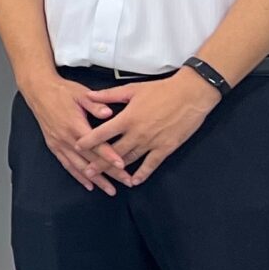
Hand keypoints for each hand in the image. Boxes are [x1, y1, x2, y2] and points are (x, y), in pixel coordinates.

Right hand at [23, 73, 121, 193]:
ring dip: (96, 179)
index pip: (96, 144)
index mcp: (75, 125)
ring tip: (109, 189)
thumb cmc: (61, 91)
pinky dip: (78, 176)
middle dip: (109, 172)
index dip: (109, 155)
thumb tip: (108, 112)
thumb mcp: (81, 93)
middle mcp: (66, 138)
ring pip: (80, 166)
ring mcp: (59, 144)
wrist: (39, 91)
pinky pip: (67, 165)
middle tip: (125, 181)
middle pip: (91, 159)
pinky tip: (88, 184)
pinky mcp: (54, 146)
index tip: (122, 165)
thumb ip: (96, 104)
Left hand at [74, 73, 219, 185]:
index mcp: (127, 118)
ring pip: (130, 159)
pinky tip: (134, 181)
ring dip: (117, 170)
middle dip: (98, 162)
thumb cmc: (161, 90)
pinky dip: (142, 173)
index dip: (88, 141)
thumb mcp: (133, 89)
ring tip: (105, 178)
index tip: (77, 147)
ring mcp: (151, 142)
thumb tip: (90, 95)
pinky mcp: (166, 148)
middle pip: (113, 151)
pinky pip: (151, 164)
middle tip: (86, 171)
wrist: (191, 95)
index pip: (102, 133)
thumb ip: (109, 95)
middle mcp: (137, 133)